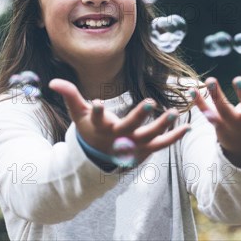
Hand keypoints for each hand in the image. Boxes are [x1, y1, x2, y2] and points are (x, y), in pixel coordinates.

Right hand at [49, 79, 189, 165]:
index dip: (97, 111)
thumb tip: (52, 81)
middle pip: (129, 127)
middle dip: (139, 115)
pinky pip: (163, 144)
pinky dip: (175, 136)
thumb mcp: (79, 114)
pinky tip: (187, 126)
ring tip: (173, 113)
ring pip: (150, 136)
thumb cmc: (91, 130)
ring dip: (162, 125)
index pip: (97, 118)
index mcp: (101, 128)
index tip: (98, 102)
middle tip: (150, 102)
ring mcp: (134, 145)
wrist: (101, 159)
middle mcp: (118, 138)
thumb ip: (70, 96)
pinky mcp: (146, 150)